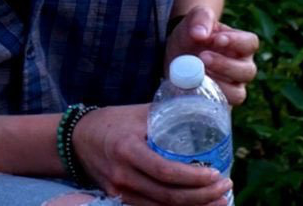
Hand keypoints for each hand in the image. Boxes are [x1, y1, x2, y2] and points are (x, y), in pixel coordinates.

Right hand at [72, 104, 232, 205]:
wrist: (78, 139)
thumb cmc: (113, 121)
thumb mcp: (139, 113)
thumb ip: (168, 114)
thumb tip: (205, 107)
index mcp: (128, 150)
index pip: (165, 172)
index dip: (193, 178)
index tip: (216, 174)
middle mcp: (123, 176)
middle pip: (167, 197)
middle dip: (201, 197)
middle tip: (225, 188)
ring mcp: (120, 192)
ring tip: (219, 201)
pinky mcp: (120, 200)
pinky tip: (195, 205)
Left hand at [166, 6, 258, 105]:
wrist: (178, 52)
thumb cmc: (193, 33)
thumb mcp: (195, 18)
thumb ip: (201, 18)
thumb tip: (200, 34)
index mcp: (242, 44)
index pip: (250, 43)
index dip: (236, 42)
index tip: (216, 39)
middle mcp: (242, 67)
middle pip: (248, 71)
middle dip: (225, 65)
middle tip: (202, 57)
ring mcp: (233, 87)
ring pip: (238, 93)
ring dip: (218, 85)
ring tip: (197, 74)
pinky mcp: (219, 102)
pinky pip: (221, 106)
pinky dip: (208, 99)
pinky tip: (193, 87)